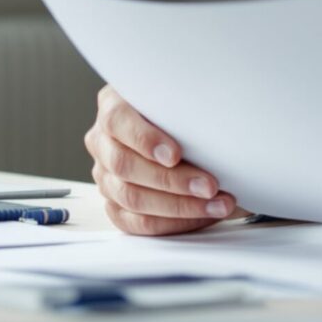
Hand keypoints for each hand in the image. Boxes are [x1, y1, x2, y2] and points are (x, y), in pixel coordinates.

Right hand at [85, 84, 241, 235]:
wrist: (188, 132)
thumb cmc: (187, 112)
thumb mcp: (185, 99)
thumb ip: (186, 106)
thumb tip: (217, 120)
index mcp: (113, 105)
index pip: (117, 121)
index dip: (144, 139)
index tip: (175, 155)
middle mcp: (103, 141)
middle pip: (125, 165)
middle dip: (172, 180)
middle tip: (210, 186)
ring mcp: (105, 175)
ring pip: (132, 198)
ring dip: (180, 205)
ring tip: (218, 204)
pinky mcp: (115, 204)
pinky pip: (137, 222)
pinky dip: (173, 222)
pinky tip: (203, 215)